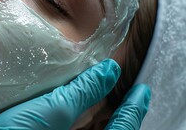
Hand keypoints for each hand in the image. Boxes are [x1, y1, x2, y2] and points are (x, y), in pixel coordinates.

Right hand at [0, 59, 150, 129]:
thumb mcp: (53, 110)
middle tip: (130, 96)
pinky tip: (79, 107)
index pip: (122, 129)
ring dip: (104, 116)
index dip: (134, 110)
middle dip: (124, 115)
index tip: (142, 91)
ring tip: (107, 95)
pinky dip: (85, 120)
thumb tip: (108, 71)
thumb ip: (83, 92)